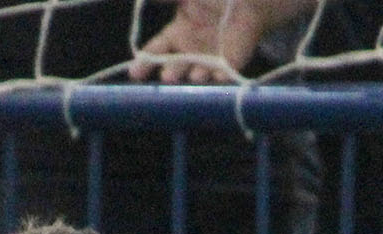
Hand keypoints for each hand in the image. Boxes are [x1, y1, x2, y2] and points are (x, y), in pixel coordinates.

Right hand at [129, 0, 269, 83]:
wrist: (247, 2)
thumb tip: (147, 0)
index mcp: (176, 35)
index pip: (156, 52)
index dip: (145, 62)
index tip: (135, 73)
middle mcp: (190, 52)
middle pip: (176, 67)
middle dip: (172, 72)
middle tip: (168, 76)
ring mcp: (210, 59)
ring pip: (199, 72)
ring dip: (196, 77)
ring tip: (195, 76)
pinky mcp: (232, 62)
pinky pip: (226, 72)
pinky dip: (222, 76)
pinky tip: (219, 77)